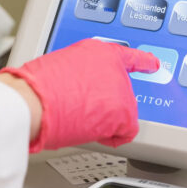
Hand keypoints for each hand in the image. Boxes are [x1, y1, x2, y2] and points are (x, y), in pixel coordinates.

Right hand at [0, 39, 158, 151]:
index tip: (153, 63)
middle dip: (106, 106)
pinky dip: (111, 136)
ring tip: (78, 118)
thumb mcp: (58, 67)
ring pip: (121, 114)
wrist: (32, 101)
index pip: (128, 56)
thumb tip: (76, 89)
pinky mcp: (123, 111)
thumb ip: (78, 74)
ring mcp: (120, 88)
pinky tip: (92, 132)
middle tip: (81, 111)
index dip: (143, 61)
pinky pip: (125, 132)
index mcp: (97, 51)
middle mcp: (113, 66)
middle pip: (121, 93)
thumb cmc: (34, 88)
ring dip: (104, 120)